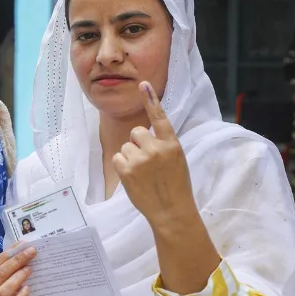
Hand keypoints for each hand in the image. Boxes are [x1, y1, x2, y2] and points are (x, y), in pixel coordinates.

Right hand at [0, 246, 40, 295]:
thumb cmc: (14, 287)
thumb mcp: (11, 272)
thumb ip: (13, 259)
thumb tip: (23, 243)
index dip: (9, 254)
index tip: (24, 245)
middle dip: (15, 262)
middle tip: (31, 253)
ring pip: (2, 291)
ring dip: (17, 278)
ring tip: (29, 269)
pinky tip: (28, 288)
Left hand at [112, 82, 196, 228]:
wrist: (171, 211)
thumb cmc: (175, 186)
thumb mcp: (176, 160)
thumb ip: (162, 145)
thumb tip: (143, 134)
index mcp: (172, 144)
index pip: (160, 118)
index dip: (151, 100)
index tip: (143, 84)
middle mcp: (156, 148)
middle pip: (136, 132)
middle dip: (138, 143)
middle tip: (147, 162)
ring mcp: (140, 159)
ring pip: (126, 146)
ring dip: (130, 157)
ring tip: (143, 173)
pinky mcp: (126, 170)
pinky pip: (118, 158)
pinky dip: (122, 166)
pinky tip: (134, 178)